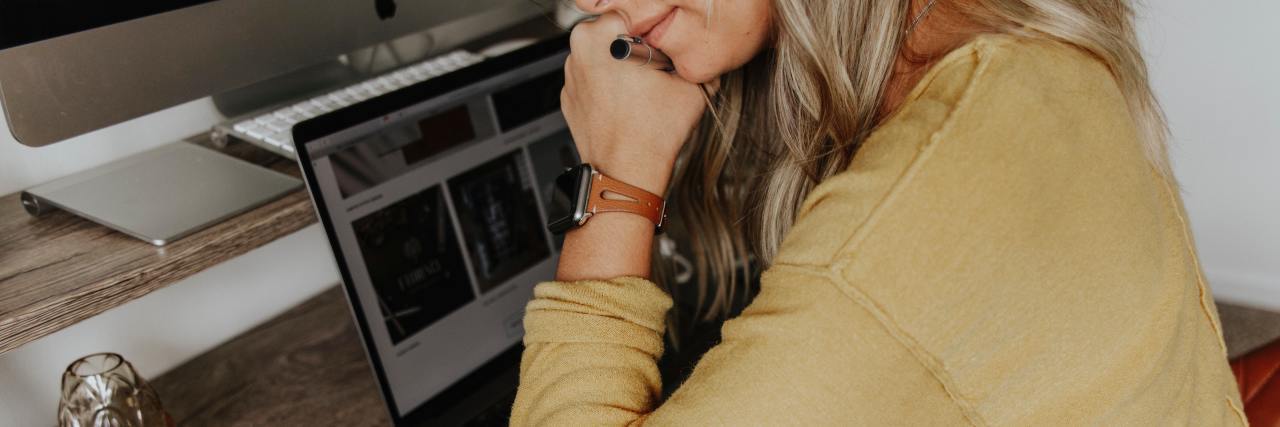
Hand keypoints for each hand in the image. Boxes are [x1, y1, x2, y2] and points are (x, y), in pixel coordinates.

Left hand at [562, 13, 707, 195]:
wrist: (627, 174)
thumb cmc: (653, 133)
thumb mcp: (692, 83)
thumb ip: (695, 54)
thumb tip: (701, 48)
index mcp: (603, 35)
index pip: (634, 12)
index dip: (654, 32)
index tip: (662, 50)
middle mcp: (579, 49)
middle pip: (615, 32)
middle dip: (635, 46)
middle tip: (655, 70)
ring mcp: (570, 75)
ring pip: (603, 56)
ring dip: (620, 66)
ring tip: (641, 91)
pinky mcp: (568, 96)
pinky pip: (592, 80)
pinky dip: (608, 88)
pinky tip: (626, 105)